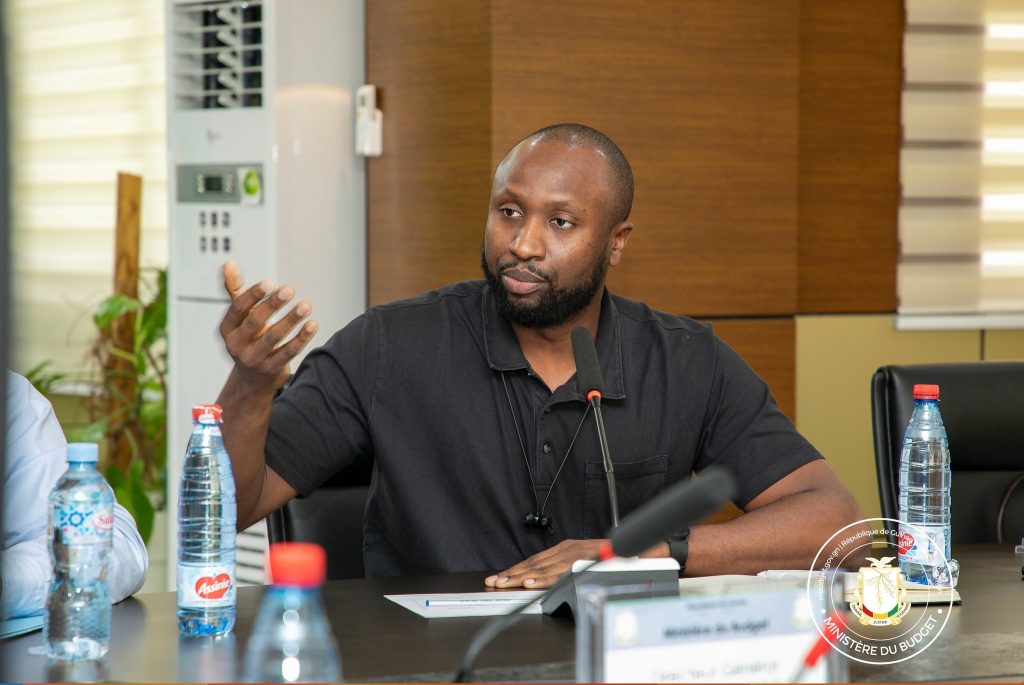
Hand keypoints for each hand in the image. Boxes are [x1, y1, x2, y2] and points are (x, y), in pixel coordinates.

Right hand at [219, 260, 318, 391]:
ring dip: (290, 321)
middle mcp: (237, 345)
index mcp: (227, 328)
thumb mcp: (240, 316)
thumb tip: (229, 264)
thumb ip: (236, 290)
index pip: (238, 309)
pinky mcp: (271, 370)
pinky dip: (301, 339)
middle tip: (289, 289)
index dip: (253, 295)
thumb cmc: (249, 337)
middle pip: (255, 322)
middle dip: (272, 305)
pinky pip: (288, 353)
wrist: (252, 378)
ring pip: (273, 338)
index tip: (270, 283)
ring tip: (306, 306)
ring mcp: (254, 359)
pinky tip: (312, 325)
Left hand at [484, 539, 605, 588]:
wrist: (638, 552)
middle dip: (511, 573)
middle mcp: (567, 550)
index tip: (500, 577)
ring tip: (504, 583)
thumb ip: (568, 568)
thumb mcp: (586, 561)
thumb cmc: (613, 559)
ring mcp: (574, 555)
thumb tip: (548, 580)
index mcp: (566, 549)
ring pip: (541, 568)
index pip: (535, 560)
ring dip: (520, 576)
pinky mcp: (582, 562)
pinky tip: (529, 583)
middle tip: (493, 581)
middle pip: (534, 563)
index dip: (516, 569)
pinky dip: (542, 579)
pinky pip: (559, 573)